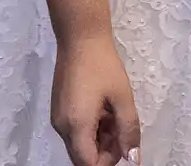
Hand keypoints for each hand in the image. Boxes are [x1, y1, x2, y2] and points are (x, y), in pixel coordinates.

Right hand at [51, 32, 140, 165]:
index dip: (108, 161)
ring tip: (115, 115)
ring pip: (79, 144)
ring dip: (99, 139)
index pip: (88, 164)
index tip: (123, 145)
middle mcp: (62, 126)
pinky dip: (91, 129)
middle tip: (122, 128)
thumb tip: (133, 158)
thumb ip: (129, 131)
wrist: (80, 37)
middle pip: (83, 157)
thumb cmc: (103, 65)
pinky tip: (103, 110)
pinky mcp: (58, 109)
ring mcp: (58, 118)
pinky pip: (74, 131)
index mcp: (76, 125)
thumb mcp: (122, 98)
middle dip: (105, 151)